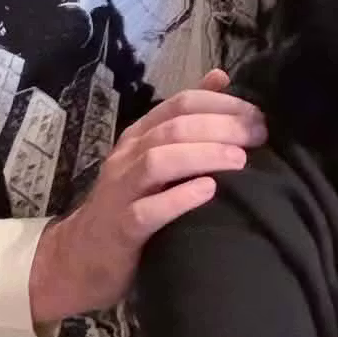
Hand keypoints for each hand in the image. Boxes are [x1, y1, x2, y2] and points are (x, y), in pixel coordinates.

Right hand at [26, 71, 266, 325]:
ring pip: (159, 161)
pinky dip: (179, 198)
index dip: (222, 103)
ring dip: (203, 155)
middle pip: (174, 128)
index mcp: (139, 136)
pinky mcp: (121, 229)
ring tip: (240, 160)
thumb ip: (186, 119)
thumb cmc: (129, 205)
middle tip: (258, 135)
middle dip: (221, 126)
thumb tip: (221, 77)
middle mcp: (128, 157)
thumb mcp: (154, 157)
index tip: (257, 115)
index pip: (181, 103)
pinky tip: (208, 191)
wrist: (79, 260)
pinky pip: (148, 210)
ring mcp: (121, 192)